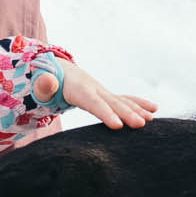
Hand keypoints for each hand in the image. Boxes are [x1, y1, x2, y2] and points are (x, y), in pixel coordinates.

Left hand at [35, 61, 158, 129]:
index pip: (93, 102)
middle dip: (127, 113)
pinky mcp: (107, 96)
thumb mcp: (41, 84)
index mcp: (79, 89)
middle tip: (141, 124)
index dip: (105, 113)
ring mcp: (103, 92)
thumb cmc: (46, 82)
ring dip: (137, 109)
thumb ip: (44, 85)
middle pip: (112, 102)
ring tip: (150, 120)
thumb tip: (47, 82)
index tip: (117, 125)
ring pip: (122, 101)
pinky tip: (153, 110)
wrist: (58, 71)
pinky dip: (139, 104)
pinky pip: (125, 100)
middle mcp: (95, 89)